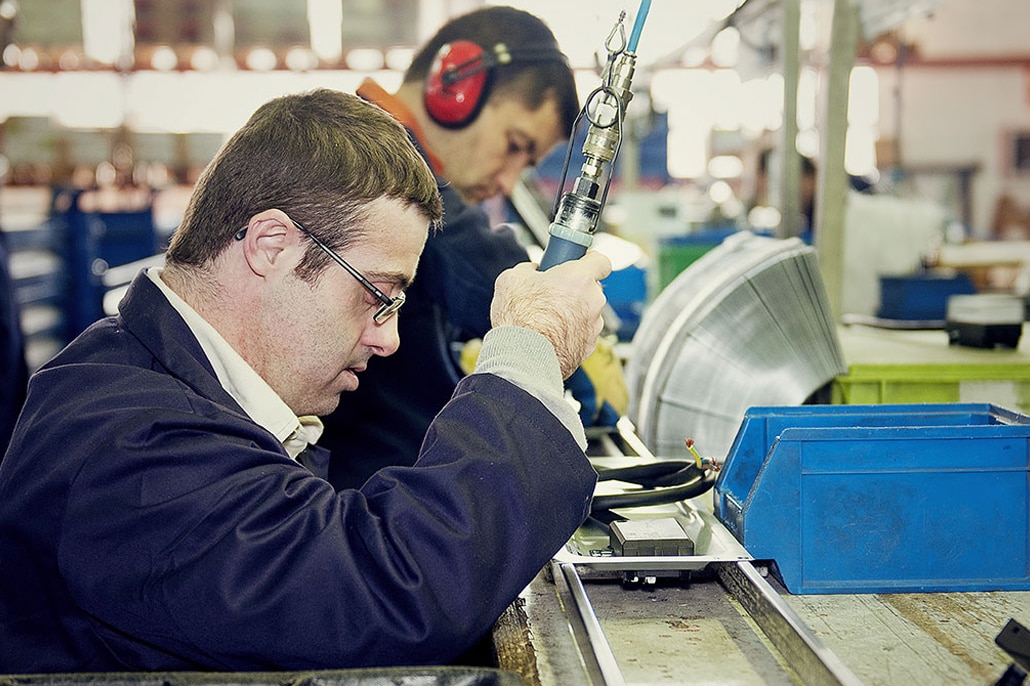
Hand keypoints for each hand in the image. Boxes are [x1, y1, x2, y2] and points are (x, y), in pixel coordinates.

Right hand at [490, 251, 611, 378]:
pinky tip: (550, 336)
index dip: (589, 260)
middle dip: (574, 289)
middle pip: (591, 288)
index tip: (578, 262)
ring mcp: (593, 326)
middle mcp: (592, 301)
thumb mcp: (512, 279)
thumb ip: (528, 269)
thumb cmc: (519, 319)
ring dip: (572, 313)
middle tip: (552, 293)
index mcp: (579, 279)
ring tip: (546, 319)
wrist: (522, 359)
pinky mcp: (589, 347)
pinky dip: (570, 333)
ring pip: (587, 312)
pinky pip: (582, 333)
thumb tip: (531, 271)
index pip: (601, 261)